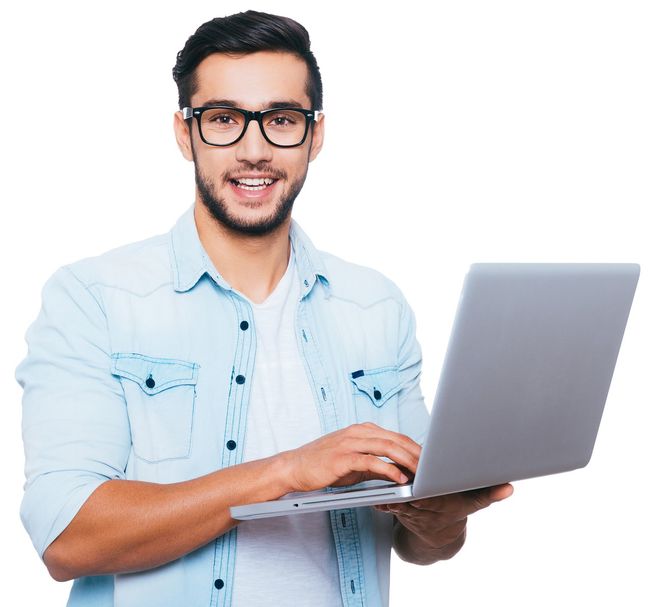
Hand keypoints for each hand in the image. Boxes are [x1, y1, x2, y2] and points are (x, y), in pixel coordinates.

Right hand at [280, 422, 420, 492]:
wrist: (294, 467)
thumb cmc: (323, 465)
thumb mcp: (354, 464)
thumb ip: (376, 465)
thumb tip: (399, 472)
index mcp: (362, 430)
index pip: (395, 436)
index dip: (414, 447)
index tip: (429, 460)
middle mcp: (357, 432)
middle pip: (395, 439)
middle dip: (416, 452)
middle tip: (432, 466)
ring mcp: (350, 443)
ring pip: (386, 447)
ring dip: (407, 459)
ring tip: (421, 472)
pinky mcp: (343, 457)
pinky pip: (371, 461)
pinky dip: (388, 469)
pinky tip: (399, 478)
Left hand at [376, 483, 513, 556]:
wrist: (438, 538)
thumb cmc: (456, 510)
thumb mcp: (473, 503)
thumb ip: (489, 494)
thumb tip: (509, 488)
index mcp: (444, 505)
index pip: (434, 498)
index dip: (426, 491)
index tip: (420, 485)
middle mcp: (427, 511)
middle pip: (414, 497)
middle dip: (406, 486)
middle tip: (397, 474)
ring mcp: (411, 513)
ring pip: (398, 501)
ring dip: (391, 492)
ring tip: (384, 477)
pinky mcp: (398, 511)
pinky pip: (388, 505)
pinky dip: (381, 500)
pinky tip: (376, 495)